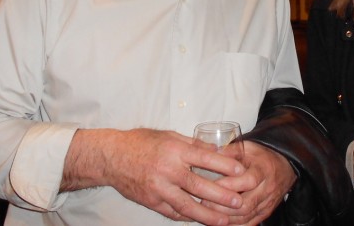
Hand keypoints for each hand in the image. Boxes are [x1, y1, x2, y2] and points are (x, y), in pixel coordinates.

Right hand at [62, 128, 244, 224]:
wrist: (112, 157)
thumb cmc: (142, 142)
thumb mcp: (169, 136)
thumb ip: (193, 144)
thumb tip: (217, 150)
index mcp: (174, 150)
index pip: (204, 158)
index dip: (223, 165)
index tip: (240, 170)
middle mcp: (167, 170)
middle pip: (198, 186)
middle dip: (221, 195)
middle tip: (238, 202)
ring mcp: (159, 189)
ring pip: (187, 205)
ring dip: (207, 215)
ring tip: (224, 221)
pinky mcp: (151, 202)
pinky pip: (173, 213)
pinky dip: (188, 217)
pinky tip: (201, 221)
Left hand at [206, 140, 296, 224]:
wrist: (284, 167)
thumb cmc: (263, 157)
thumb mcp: (249, 148)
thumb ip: (231, 150)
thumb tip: (212, 152)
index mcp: (263, 170)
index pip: (248, 181)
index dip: (228, 185)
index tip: (210, 184)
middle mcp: (267, 189)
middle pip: (246, 204)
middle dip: (223, 206)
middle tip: (204, 203)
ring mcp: (267, 203)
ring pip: (246, 217)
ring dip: (226, 218)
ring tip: (208, 214)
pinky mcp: (265, 213)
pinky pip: (249, 224)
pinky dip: (234, 225)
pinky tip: (220, 222)